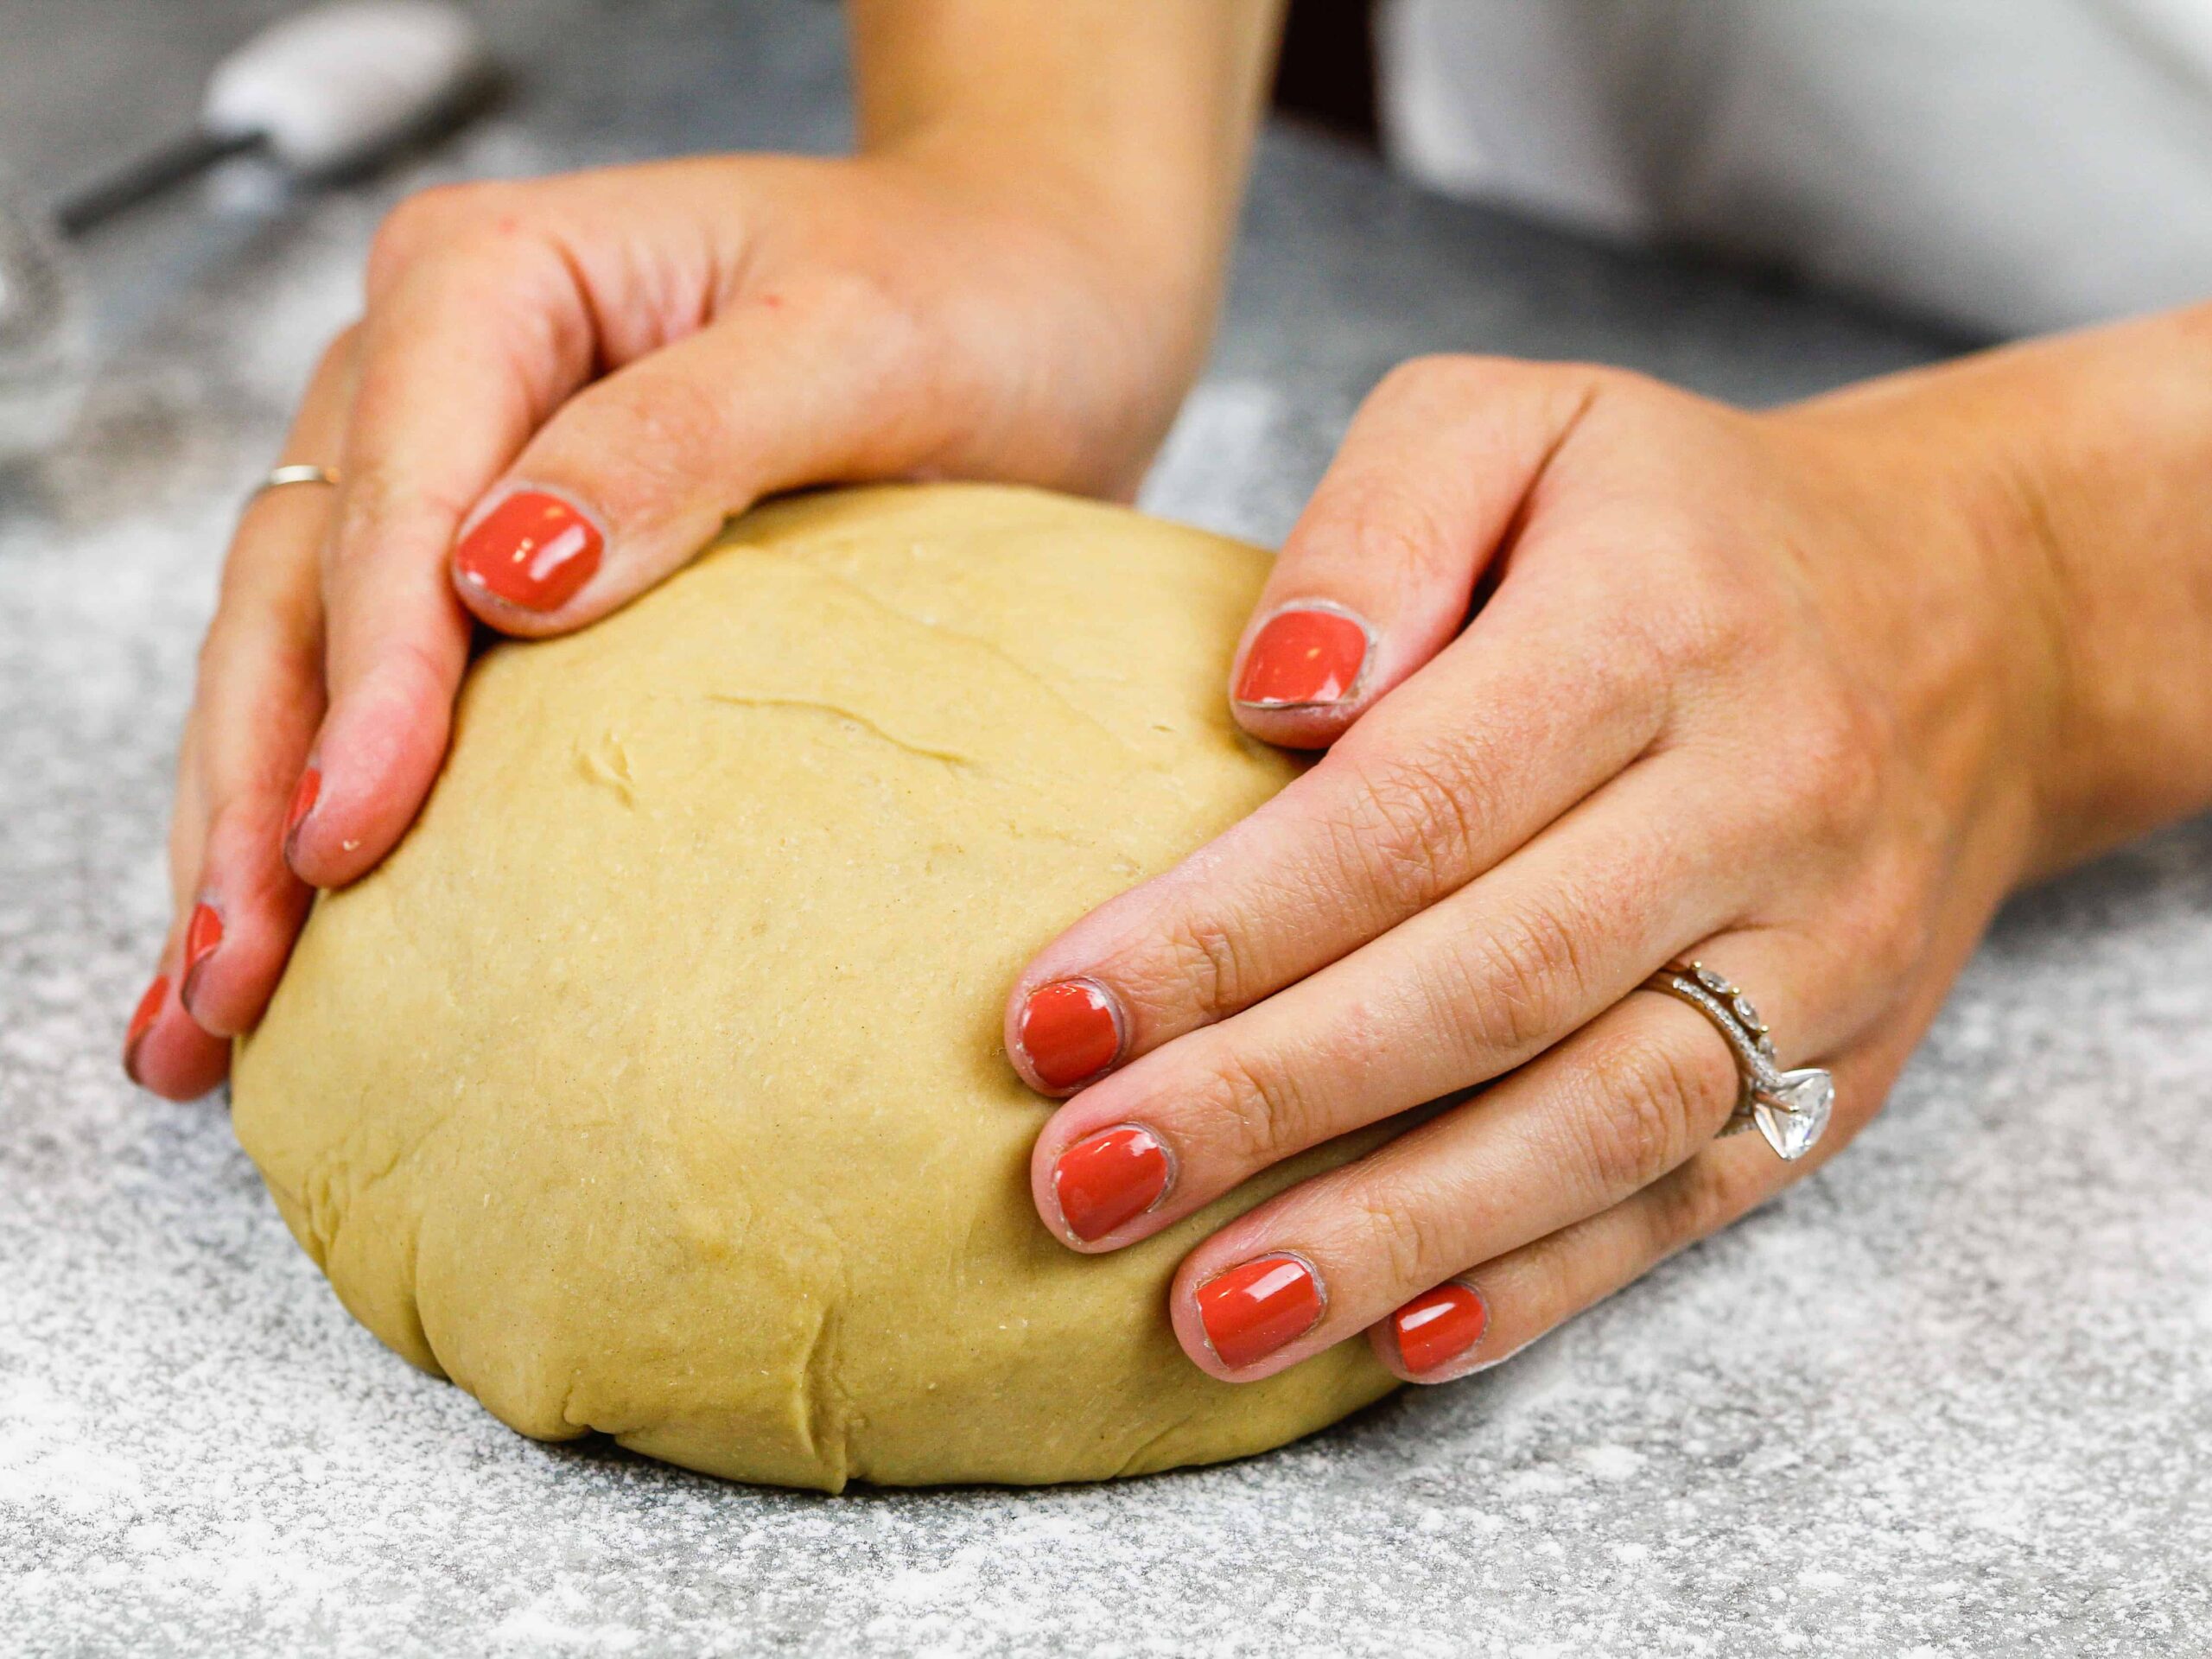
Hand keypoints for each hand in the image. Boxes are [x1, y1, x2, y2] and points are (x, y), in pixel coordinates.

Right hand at [124, 149, 1214, 1098]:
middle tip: (237, 973)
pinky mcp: (501, 562)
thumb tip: (502, 575)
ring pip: (303, 650)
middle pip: (302, 587)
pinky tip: (300, 929)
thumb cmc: (969, 299)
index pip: (396, 495)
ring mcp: (454, 466)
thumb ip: (684, 437)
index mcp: (497, 279)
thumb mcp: (857, 348)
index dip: (368, 679)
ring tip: (217, 1003)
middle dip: (258, 784)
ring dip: (253, 821)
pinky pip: (386, 683)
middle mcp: (438, 365)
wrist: (1032, 295)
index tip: (350, 835)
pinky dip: (333, 801)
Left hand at [1006, 352, 2066, 1384]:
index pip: (1410, 810)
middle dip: (1267, 1102)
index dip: (1223, 931)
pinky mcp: (1851, 1065)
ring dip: (1392, 1235)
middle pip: (1487, 983)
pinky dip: (1543, 1281)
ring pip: (1596, 1123)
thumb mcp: (1521, 423)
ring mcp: (1822, 952)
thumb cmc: (1675, 518)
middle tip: (1080, 1187)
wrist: (1968, 616)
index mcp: (1655, 625)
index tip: (1051, 1020)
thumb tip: (1273, 699)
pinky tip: (1397, 1338)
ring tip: (1205, 1314)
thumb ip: (1378, 526)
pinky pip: (1693, 1195)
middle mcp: (1761, 798)